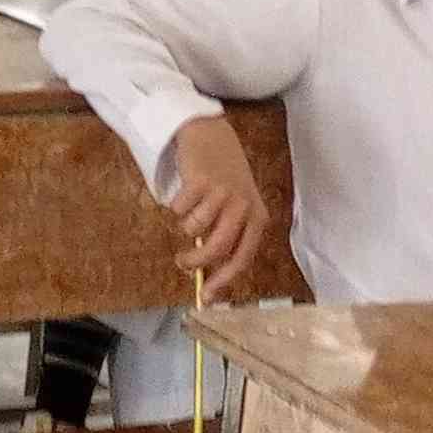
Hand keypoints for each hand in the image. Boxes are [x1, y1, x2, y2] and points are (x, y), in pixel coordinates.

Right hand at [164, 115, 275, 298]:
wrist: (211, 135)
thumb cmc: (224, 176)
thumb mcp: (236, 206)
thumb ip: (227, 235)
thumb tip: (208, 274)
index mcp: (257, 217)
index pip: (242, 257)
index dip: (223, 280)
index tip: (207, 297)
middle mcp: (243, 206)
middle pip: (215, 248)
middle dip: (194, 261)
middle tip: (182, 262)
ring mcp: (222, 193)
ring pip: (192, 229)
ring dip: (184, 224)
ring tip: (188, 211)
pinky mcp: (201, 181)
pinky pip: (178, 209)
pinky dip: (175, 206)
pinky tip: (184, 193)